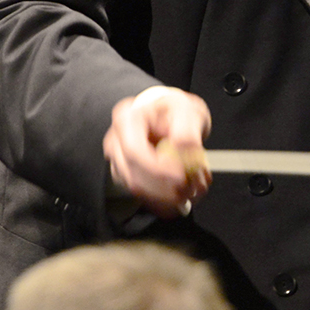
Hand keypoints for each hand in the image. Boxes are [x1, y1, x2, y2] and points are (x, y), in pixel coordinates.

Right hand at [103, 88, 212, 217]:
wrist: (170, 116)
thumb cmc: (174, 111)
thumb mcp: (186, 111)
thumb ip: (186, 130)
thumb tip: (182, 148)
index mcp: (127, 120)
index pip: (134, 151)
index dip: (157, 170)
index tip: (181, 176)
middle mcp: (116, 141)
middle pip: (134, 176)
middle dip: (165, 189)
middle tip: (192, 189)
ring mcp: (118, 160)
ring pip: (138, 189)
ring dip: (166, 196)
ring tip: (193, 189)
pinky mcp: (126, 176)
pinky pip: (143, 195)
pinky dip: (165, 198)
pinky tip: (182, 191)